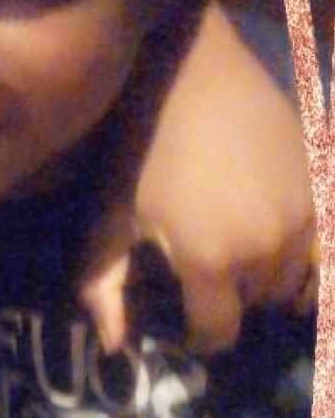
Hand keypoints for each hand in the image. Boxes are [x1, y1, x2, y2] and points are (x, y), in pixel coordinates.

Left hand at [79, 1, 316, 354]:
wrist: (192, 72)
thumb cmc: (140, 143)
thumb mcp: (110, 213)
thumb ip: (105, 283)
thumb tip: (116, 346)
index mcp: (212, 260)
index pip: (217, 331)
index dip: (196, 332)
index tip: (182, 314)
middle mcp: (268, 249)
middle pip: (253, 303)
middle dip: (226, 295)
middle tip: (199, 265)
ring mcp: (304, 217)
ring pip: (289, 278)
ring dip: (262, 273)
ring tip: (229, 241)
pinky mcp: (323, 187)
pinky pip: (319, 246)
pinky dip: (298, 250)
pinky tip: (265, 224)